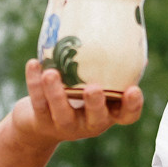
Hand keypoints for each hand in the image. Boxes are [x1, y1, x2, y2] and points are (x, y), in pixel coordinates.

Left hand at [7, 62, 143, 145]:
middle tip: (93, 89)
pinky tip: (33, 63)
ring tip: (51, 73)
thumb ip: (110, 70)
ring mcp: (64, 125)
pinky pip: (37, 101)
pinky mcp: (40, 121)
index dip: (132, 106)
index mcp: (107, 114)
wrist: (39, 126)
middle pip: (96, 119)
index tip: (134, 89)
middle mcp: (88, 123)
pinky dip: (34, 82)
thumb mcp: (93, 86)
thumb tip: (132, 40)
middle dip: (95, 104)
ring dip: (56, 93)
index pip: (126, 115)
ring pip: (61, 112)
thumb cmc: (75, 96)